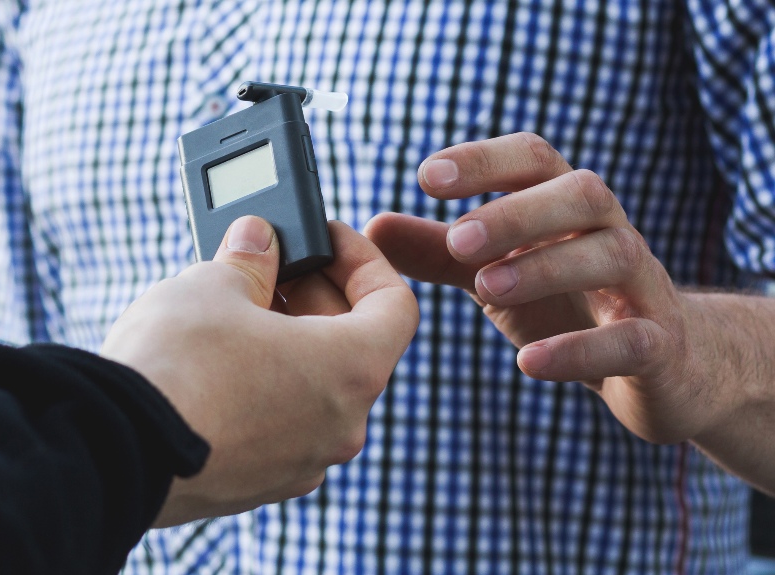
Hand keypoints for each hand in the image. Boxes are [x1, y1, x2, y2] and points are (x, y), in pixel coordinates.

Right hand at [101, 216, 418, 526]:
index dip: (364, 262)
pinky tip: (215, 361)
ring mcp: (301, 463)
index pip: (394, 305)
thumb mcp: (212, 286)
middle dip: (314, 296)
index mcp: (350, 370)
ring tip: (233, 308)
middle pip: (352, 346)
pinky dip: (263, 386)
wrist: (111, 449)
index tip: (327, 240)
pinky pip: (279, 423)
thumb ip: (249, 260)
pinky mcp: (258, 485)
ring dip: (286, 342)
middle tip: (269, 266)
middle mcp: (340, 425)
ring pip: (313, 388)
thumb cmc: (175, 365)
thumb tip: (256, 243)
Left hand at [365, 132, 731, 445]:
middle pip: (582, 193)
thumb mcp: (497, 273)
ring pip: (611, 253)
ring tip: (485, 289)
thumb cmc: (569, 304)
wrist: (665, 366)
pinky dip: (580, 349)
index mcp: (567, 208)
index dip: (484, 160)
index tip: (426, 176)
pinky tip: (530, 363)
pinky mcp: (659, 345)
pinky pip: (632, 339)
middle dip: (518, 210)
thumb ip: (438, 252)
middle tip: (457, 240)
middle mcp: (610, 233)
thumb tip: (371, 228)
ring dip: (546, 266)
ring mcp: (641, 287)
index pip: (534, 158)